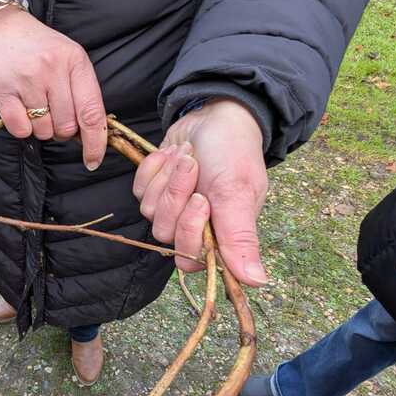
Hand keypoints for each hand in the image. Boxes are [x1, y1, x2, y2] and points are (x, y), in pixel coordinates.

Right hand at [0, 4, 106, 169]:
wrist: (1, 28)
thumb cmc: (40, 49)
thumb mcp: (68, 60)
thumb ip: (82, 93)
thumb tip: (90, 136)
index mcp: (75, 61)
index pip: (92, 112)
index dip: (95, 142)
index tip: (93, 161)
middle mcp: (52, 68)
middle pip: (66, 127)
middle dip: (61, 130)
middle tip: (52, 112)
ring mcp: (26, 79)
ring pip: (43, 130)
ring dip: (40, 127)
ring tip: (33, 104)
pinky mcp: (2, 90)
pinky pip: (20, 130)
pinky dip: (22, 128)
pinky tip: (19, 108)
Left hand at [133, 98, 268, 285]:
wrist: (215, 114)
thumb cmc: (233, 151)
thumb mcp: (238, 191)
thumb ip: (241, 237)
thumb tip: (256, 282)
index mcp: (220, 235)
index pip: (190, 259)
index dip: (189, 230)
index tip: (201, 199)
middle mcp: (195, 227)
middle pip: (165, 233)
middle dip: (175, 196)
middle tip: (192, 167)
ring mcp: (171, 209)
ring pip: (149, 211)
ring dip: (166, 178)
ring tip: (187, 156)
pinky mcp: (154, 191)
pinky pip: (139, 191)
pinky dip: (153, 168)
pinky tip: (170, 154)